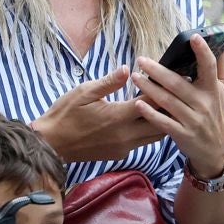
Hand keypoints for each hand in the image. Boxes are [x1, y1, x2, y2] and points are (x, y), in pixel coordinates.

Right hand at [35, 69, 163, 163]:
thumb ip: (109, 82)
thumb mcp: (84, 92)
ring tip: (163, 106)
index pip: (151, 103)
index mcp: (118, 117)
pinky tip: (144, 118)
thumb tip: (127, 69)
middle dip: (168, 109)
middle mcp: (126, 135)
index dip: (161, 90)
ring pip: (154, 136)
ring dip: (160, 121)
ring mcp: (124, 147)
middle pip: (161, 124)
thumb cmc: (65, 114)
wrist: (51, 144)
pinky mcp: (119, 154)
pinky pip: (142, 143)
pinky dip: (148, 130)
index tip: (170, 79)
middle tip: (172, 94)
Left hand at [133, 37, 223, 179]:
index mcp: (212, 89)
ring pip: (167, 101)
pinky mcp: (182, 134)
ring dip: (149, 88)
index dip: (202, 51)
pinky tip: (138, 103)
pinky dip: (151, 113)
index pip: (209, 67)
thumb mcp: (222, 90)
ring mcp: (193, 120)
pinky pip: (164, 122)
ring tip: (135, 77)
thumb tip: (221, 43)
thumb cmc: (215, 112)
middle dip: (158, 71)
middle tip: (141, 60)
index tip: (193, 36)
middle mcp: (203, 103)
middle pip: (178, 83)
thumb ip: (220, 66)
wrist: (216, 149)